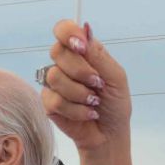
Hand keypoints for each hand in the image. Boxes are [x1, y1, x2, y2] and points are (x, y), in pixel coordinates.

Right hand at [40, 20, 130, 151]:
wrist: (109, 134)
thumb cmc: (115, 104)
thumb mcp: (116, 78)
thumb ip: (99, 55)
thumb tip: (85, 29)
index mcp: (82, 52)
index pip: (64, 29)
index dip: (68, 34)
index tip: (81, 46)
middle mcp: (66, 63)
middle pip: (57, 51)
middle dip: (81, 70)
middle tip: (98, 84)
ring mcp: (55, 83)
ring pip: (54, 76)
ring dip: (80, 93)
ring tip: (93, 102)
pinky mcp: (49, 102)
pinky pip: (54, 100)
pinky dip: (75, 110)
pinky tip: (87, 113)